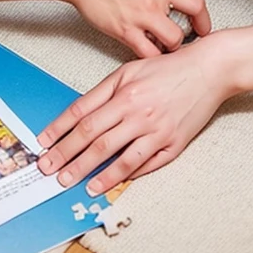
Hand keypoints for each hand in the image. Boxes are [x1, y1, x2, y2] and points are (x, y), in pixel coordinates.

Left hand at [36, 35, 231, 193]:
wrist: (209, 70)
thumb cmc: (170, 68)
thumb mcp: (131, 69)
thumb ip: (104, 91)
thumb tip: (80, 115)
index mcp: (125, 92)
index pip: (83, 115)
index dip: (60, 131)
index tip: (43, 144)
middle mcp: (138, 112)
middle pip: (96, 139)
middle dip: (68, 157)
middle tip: (50, 171)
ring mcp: (156, 130)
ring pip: (119, 157)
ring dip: (95, 173)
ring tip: (77, 184)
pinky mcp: (173, 144)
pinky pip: (145, 164)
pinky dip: (126, 175)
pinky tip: (111, 183)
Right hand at [69, 0, 210, 57]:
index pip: (196, 4)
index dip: (203, 19)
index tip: (203, 25)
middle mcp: (154, 0)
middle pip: (183, 31)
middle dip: (183, 38)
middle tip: (181, 39)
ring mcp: (140, 18)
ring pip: (167, 44)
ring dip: (167, 48)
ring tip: (163, 46)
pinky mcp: (123, 31)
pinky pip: (143, 52)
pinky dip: (148, 55)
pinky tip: (145, 50)